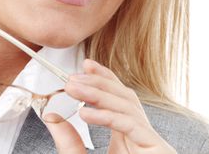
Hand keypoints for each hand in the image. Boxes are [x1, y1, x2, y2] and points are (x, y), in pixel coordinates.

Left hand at [45, 59, 176, 152]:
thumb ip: (69, 143)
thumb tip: (51, 116)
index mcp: (128, 137)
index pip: (118, 99)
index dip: (104, 78)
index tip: (85, 65)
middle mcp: (141, 135)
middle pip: (125, 97)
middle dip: (99, 83)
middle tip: (73, 76)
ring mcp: (151, 142)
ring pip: (128, 105)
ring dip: (99, 94)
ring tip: (73, 87)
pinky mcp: (157, 151)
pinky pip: (130, 126)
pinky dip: (107, 117)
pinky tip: (85, 113)